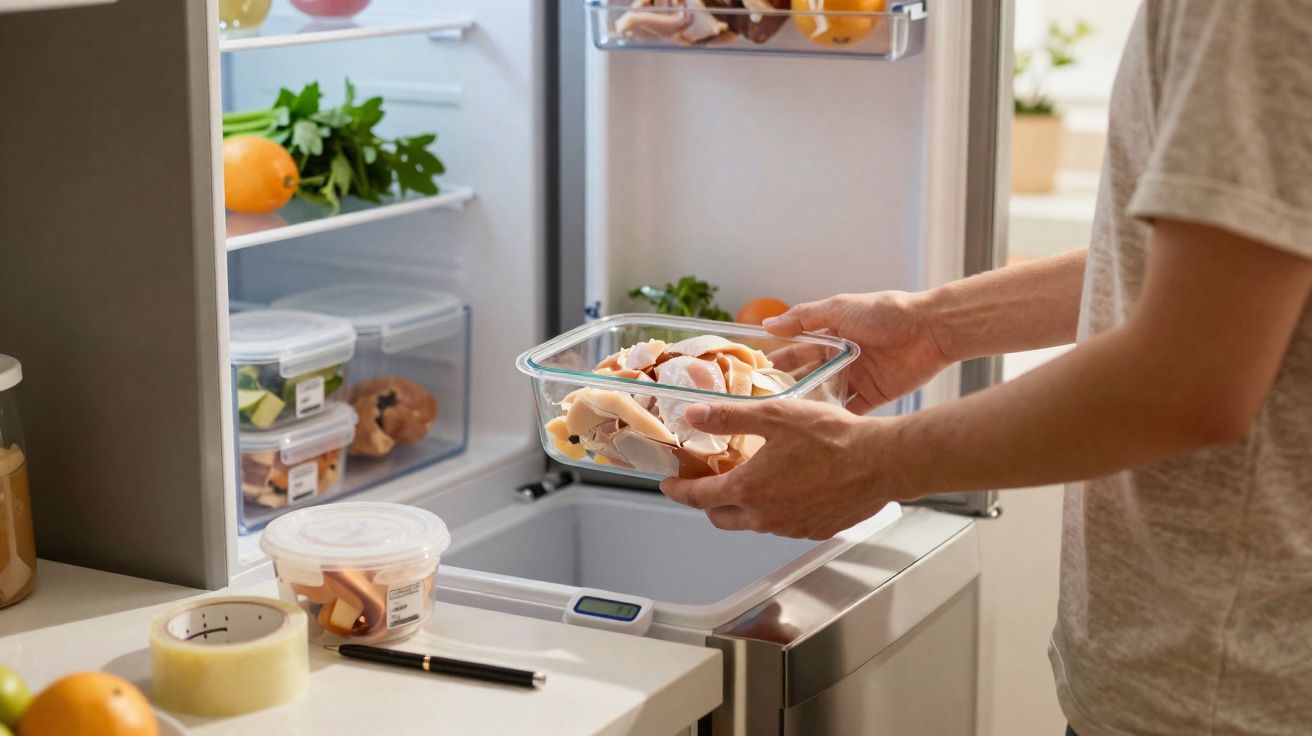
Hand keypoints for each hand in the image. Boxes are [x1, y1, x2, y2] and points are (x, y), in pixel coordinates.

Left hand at [659, 400, 903, 539]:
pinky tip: (786, 488)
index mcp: (748, 490)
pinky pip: (783, 524)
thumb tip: (693, 416)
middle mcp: (765, 517)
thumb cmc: (830, 437)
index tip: (668, 485)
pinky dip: (774, 510)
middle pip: (720, 517)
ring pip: (753, 522)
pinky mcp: (815, 530)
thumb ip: (729, 416)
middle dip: (707, 502)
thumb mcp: (774, 415)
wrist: (880, 461)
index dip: (679, 491)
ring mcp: (791, 528)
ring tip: (749, 480)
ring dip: (743, 506)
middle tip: (706, 482)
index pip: (699, 497)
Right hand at [764, 292, 950, 413]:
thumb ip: (803, 317)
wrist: (928, 330)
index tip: (754, 374)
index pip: (797, 350)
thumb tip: (768, 324)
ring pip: (825, 395)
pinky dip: (834, 417)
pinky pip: (849, 410)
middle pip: (808, 375)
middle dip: (787, 387)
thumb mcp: (839, 308)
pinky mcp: (873, 396)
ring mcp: (856, 378)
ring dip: (808, 404)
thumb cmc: (884, 312)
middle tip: (762, 402)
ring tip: (784, 418)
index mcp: (831, 335)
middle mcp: (841, 357)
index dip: (778, 361)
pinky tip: (815, 426)